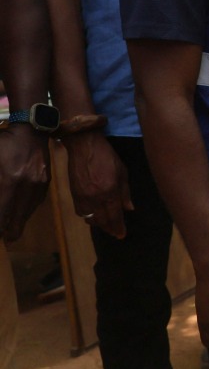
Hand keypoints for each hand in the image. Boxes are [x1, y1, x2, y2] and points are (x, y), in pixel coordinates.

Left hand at [0, 124, 49, 241]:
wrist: (31, 131)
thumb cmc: (4, 143)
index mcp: (8, 181)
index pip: (0, 216)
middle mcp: (24, 187)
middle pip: (14, 222)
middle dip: (6, 234)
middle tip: (2, 238)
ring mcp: (37, 186)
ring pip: (25, 215)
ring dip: (15, 224)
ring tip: (8, 231)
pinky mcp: (45, 184)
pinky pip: (34, 204)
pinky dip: (25, 211)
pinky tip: (19, 213)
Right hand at [63, 130, 133, 237]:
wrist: (84, 147)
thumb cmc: (107, 157)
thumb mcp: (122, 172)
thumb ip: (125, 193)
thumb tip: (129, 209)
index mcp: (109, 192)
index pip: (115, 216)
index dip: (118, 227)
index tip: (122, 235)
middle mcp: (95, 198)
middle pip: (102, 221)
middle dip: (110, 229)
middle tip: (116, 233)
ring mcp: (82, 198)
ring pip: (90, 219)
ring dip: (99, 224)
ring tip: (107, 225)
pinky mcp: (73, 195)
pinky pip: (80, 212)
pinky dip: (88, 217)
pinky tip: (93, 216)